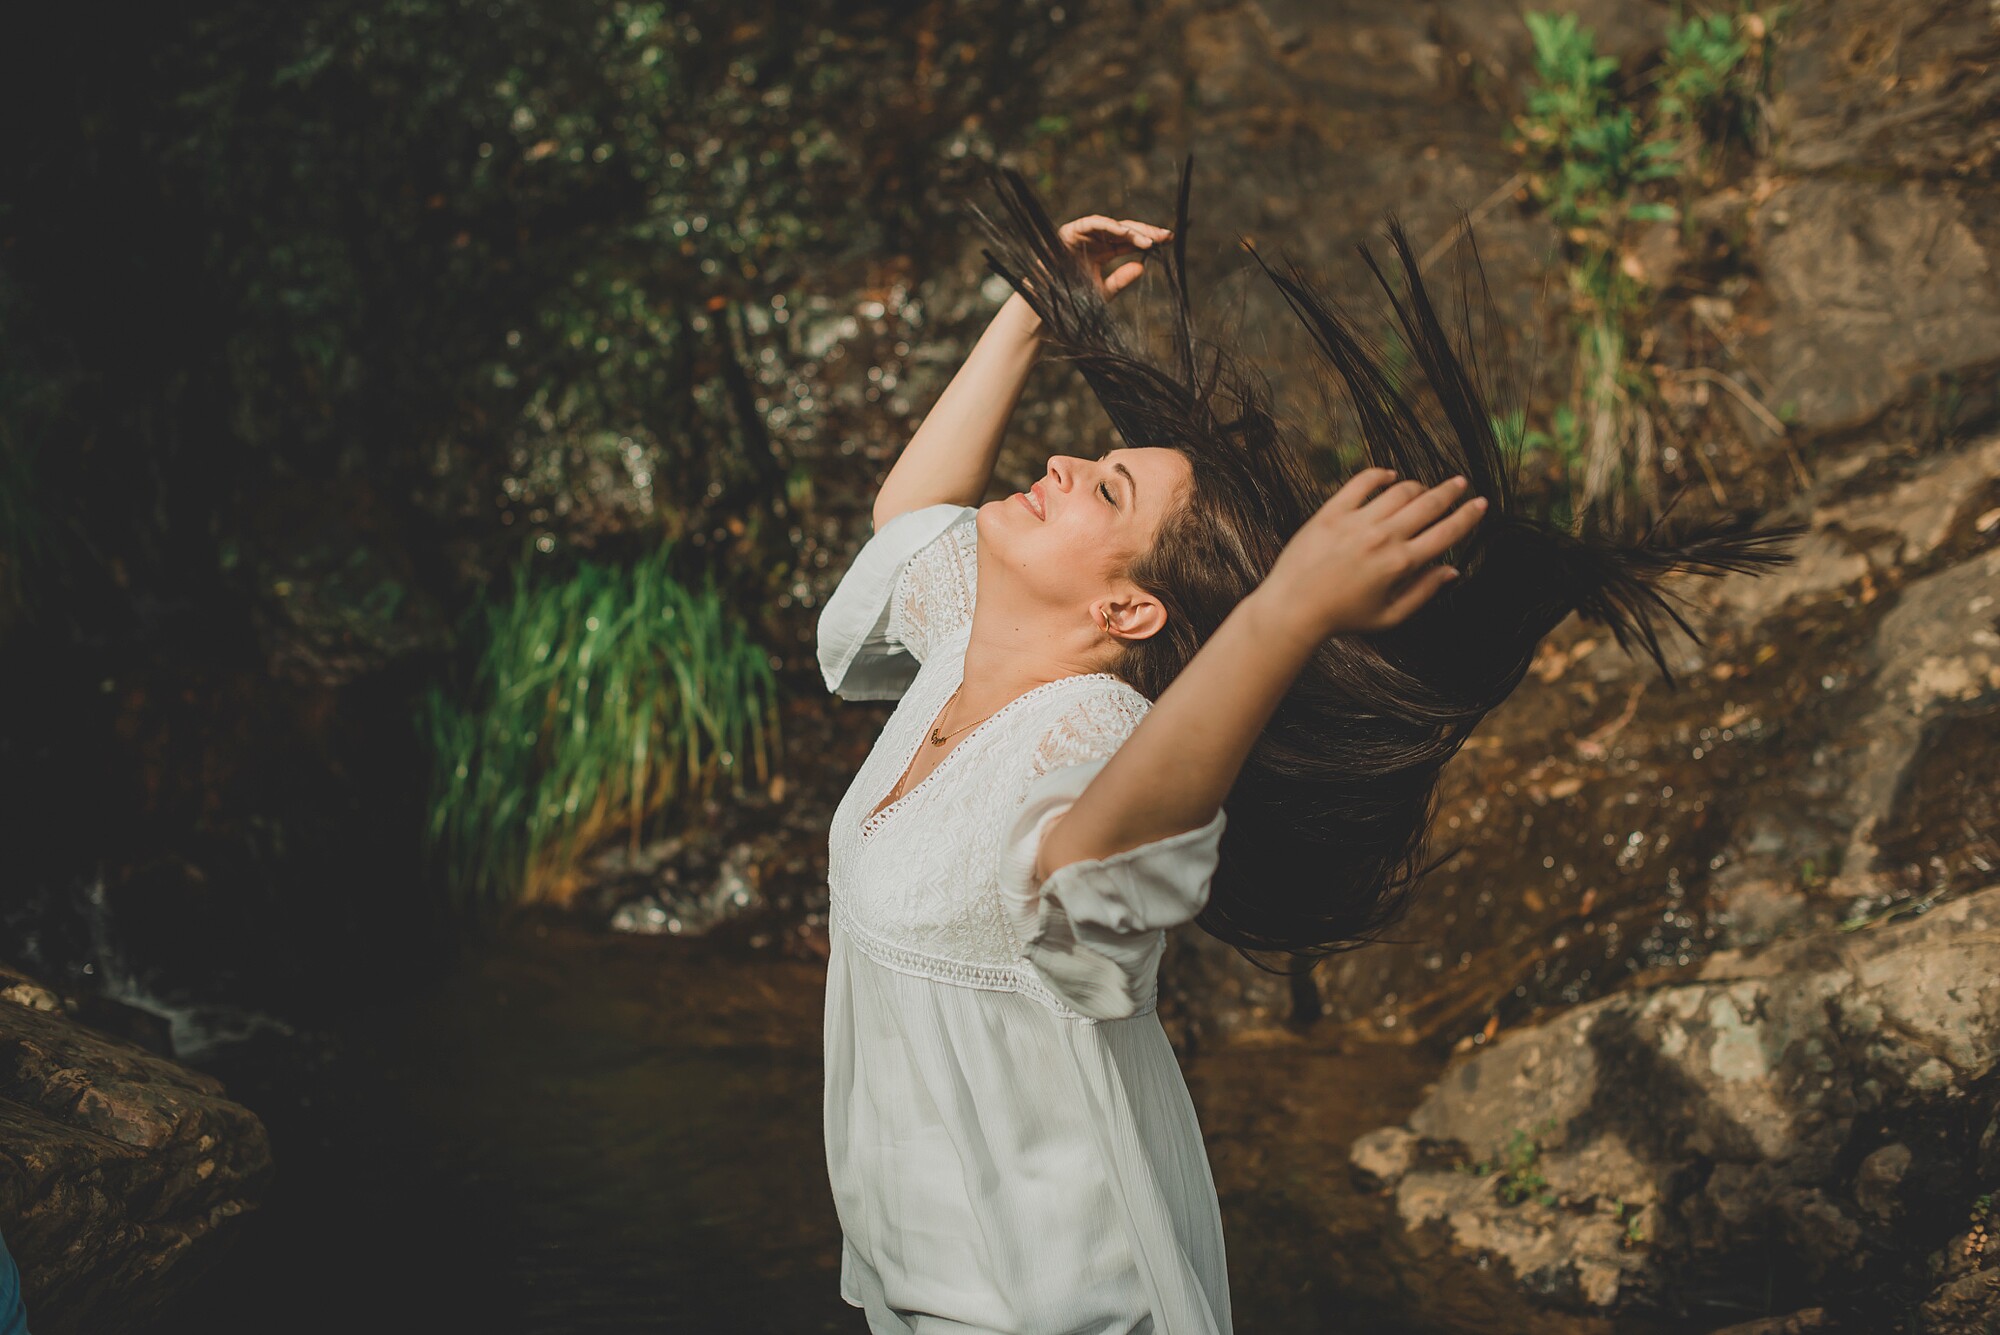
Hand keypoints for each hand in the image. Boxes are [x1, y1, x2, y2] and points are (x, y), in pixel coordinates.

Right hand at [1054, 214, 1171, 300]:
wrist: (1047, 308)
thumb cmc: (1074, 301)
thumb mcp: (1104, 292)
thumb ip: (1121, 280)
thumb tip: (1142, 267)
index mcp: (1103, 252)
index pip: (1130, 242)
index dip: (1148, 240)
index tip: (1168, 240)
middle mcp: (1094, 240)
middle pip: (1125, 231)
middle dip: (1145, 232)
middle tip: (1165, 236)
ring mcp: (1082, 235)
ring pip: (1112, 225)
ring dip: (1131, 231)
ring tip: (1149, 241)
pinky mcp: (1070, 231)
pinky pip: (1092, 223)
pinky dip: (1109, 226)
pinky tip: (1126, 234)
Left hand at [1256, 469, 1487, 640]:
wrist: (1293, 608)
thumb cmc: (1342, 617)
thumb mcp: (1389, 616)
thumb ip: (1423, 592)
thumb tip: (1451, 571)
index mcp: (1400, 564)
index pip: (1445, 533)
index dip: (1468, 517)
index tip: (1480, 505)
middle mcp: (1382, 538)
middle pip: (1428, 504)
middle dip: (1451, 492)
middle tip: (1461, 483)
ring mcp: (1356, 522)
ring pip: (1399, 491)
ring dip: (1418, 487)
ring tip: (1424, 489)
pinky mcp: (1331, 512)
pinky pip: (1362, 483)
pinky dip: (1380, 475)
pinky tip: (1389, 477)